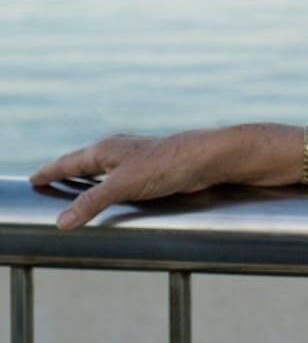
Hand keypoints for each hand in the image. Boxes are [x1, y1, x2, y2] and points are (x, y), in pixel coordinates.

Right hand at [29, 128, 232, 230]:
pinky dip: (109, 186)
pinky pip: (121, 179)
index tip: (33, 178)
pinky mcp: (153, 171)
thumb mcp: (124, 185)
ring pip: (104, 169)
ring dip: (88, 178)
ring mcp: (137, 160)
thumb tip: (61, 222)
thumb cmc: (169, 163)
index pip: (70, 162)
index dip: (51, 171)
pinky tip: (113, 194)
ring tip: (73, 187)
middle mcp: (120, 151)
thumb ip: (92, 202)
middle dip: (66, 171)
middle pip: (84, 162)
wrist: (209, 159)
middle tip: (47, 179)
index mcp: (107, 150)